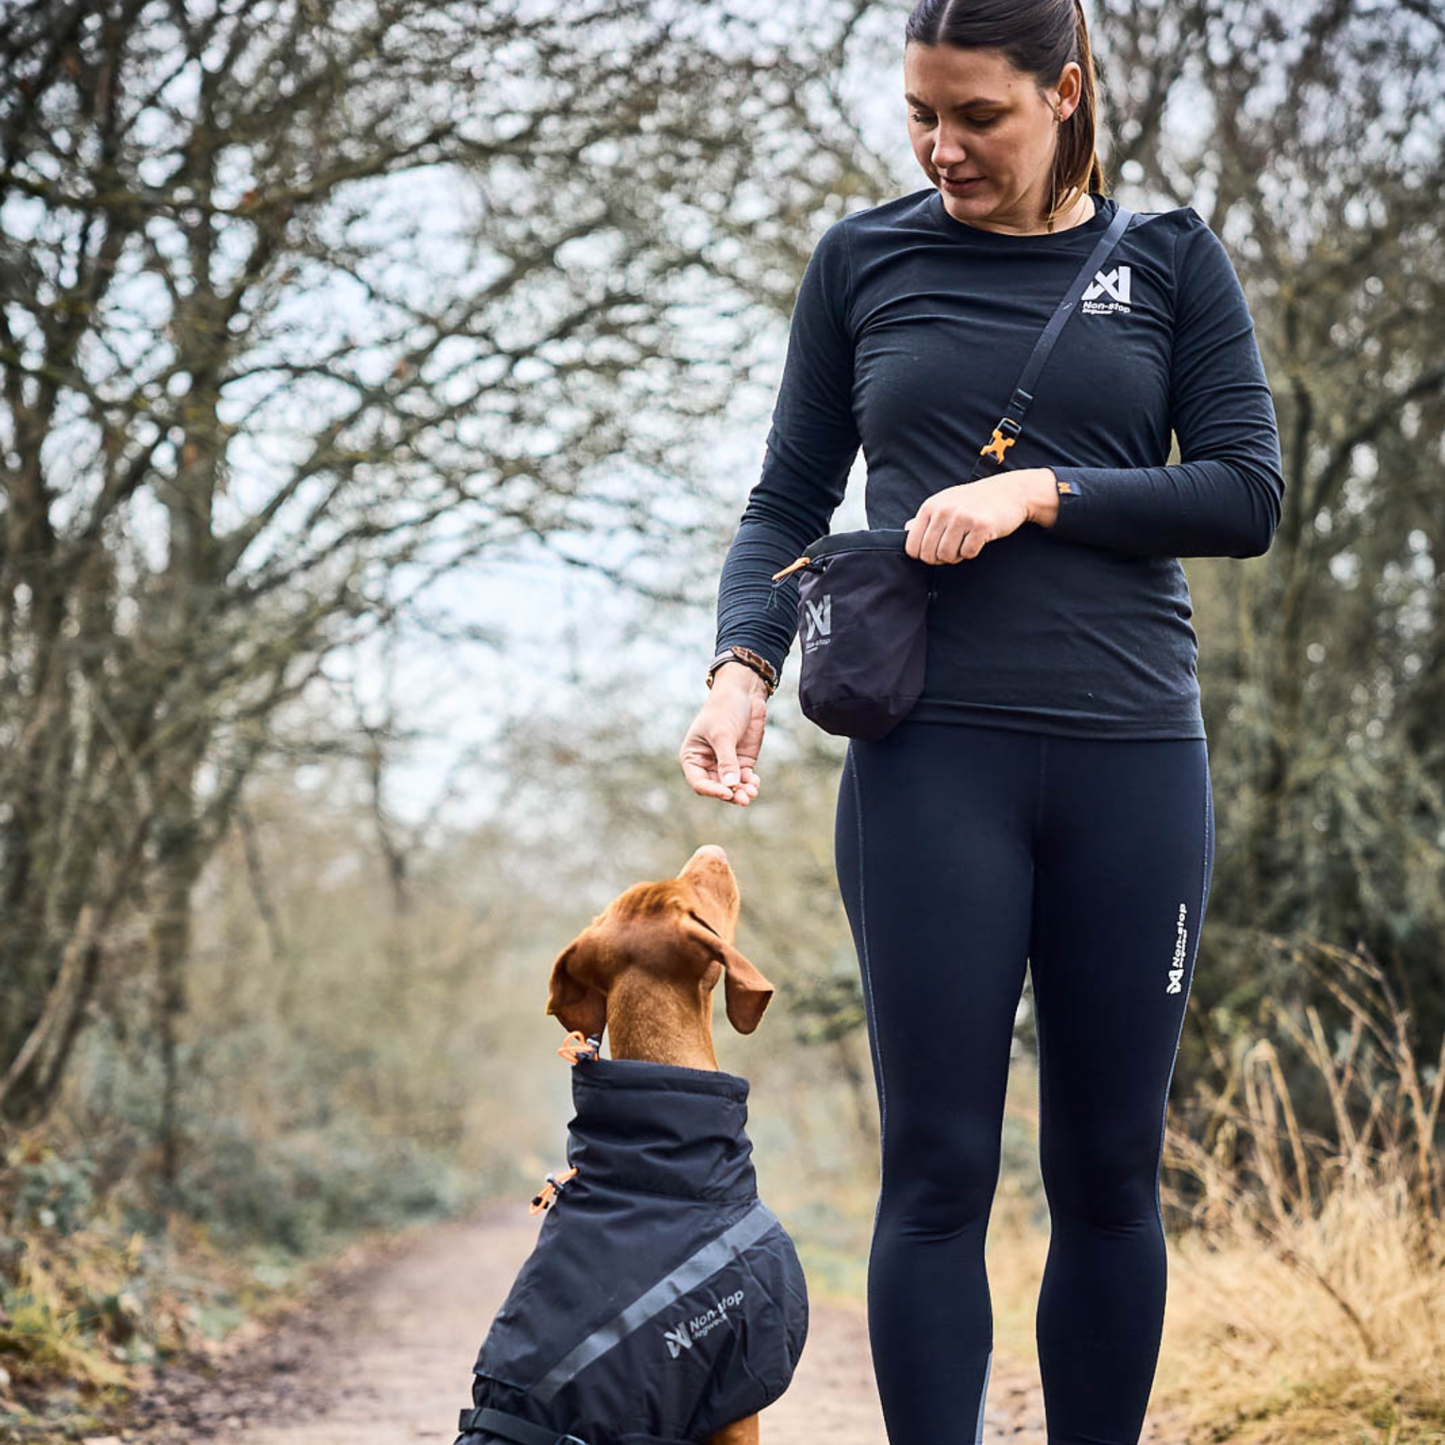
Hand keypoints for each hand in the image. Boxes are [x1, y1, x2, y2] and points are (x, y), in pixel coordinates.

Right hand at [679, 668, 765, 805]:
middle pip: (717, 787)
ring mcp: (726, 763)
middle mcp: (707, 763)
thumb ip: (726, 761)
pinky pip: (745, 778)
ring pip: (732, 786)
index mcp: (693, 757)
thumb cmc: (724, 709)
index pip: (698, 782)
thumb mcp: (722, 734)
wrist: (744, 693)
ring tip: (752, 793)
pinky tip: (755, 783)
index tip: (727, 792)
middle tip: (744, 799)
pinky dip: (750, 782)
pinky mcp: (742, 761)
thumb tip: (731, 786)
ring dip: (742, 791)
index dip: (712, 790)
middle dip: (731, 794)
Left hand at [904, 468, 1056, 562]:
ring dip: (957, 556)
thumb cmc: (975, 500)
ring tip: (965, 543)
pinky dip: (972, 552)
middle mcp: (944, 510)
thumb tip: (906, 530)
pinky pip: (968, 553)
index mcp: (930, 506)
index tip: (935, 550)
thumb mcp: (946, 502)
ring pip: (947, 556)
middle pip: (928, 554)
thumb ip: (926, 518)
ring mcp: (962, 517)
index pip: (912, 546)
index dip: (923, 555)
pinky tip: (978, 539)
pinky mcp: (981, 526)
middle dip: (940, 558)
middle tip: (953, 549)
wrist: (1009, 492)